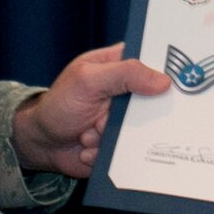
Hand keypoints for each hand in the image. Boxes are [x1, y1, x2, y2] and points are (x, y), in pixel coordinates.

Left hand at [12, 43, 168, 175]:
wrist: (40, 143)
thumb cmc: (58, 104)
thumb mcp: (88, 80)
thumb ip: (125, 74)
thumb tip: (164, 81)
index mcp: (121, 66)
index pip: (155, 62)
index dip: (169, 72)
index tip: (174, 86)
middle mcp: (127, 92)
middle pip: (156, 100)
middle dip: (132, 116)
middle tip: (104, 118)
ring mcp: (126, 119)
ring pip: (142, 130)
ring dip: (111, 136)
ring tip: (88, 133)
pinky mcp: (122, 143)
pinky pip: (129, 151)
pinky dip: (104, 152)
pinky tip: (86, 147)